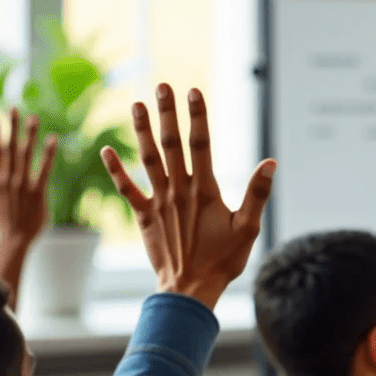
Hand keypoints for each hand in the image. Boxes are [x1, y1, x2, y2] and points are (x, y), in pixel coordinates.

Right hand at [0, 109, 55, 249]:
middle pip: (10, 148)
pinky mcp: (37, 192)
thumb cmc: (5, 219)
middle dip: (12, 128)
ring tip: (34, 119)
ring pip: (25, 155)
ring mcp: (22, 184)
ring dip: (28, 136)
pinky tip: (52, 140)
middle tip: (15, 108)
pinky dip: (47, 155)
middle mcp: (8, 178)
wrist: (14, 239)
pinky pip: (43, 169)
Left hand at [102, 84, 274, 308]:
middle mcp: (179, 190)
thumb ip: (257, 194)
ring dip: (141, 131)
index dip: (197, 116)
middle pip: (172, 144)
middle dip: (167, 113)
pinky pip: (127, 189)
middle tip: (162, 86)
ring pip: (148, 159)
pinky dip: (115, 169)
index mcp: (205, 190)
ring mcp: (158, 202)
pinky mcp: (144, 216)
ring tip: (137, 104)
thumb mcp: (248, 228)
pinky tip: (105, 150)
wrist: (190, 289)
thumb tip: (270, 163)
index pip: (201, 144)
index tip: (193, 91)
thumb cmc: (223, 261)